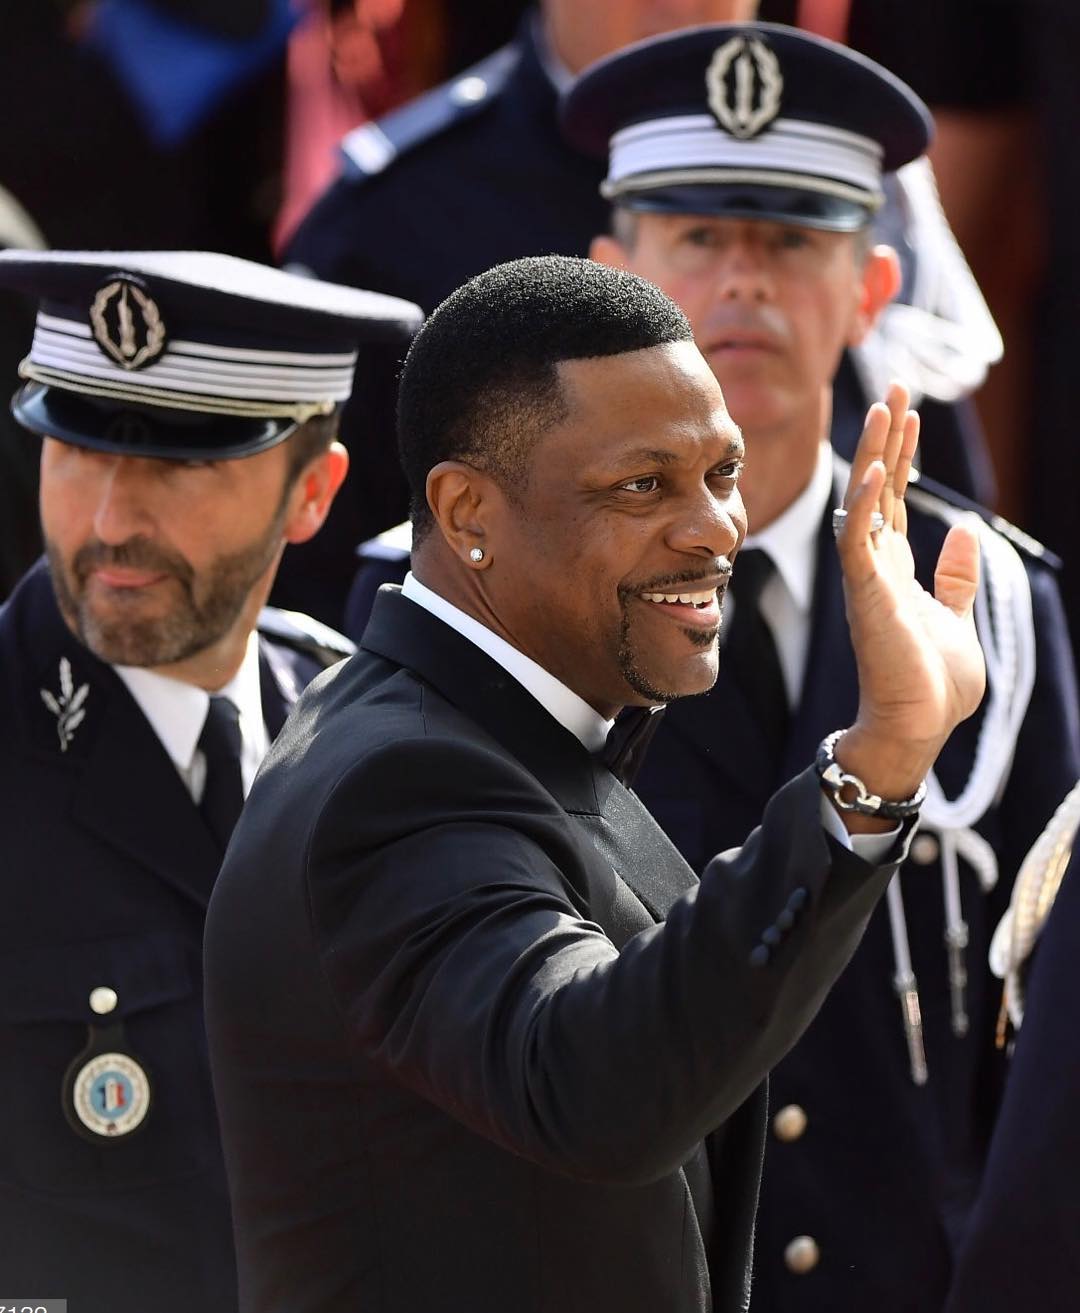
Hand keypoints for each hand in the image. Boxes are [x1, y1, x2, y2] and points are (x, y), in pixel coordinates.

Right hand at [833, 383, 985, 817]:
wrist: (918, 726)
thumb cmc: (932, 683)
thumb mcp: (957, 616)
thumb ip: (956, 575)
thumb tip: (965, 529)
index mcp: (894, 568)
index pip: (893, 497)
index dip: (899, 454)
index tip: (907, 412)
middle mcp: (875, 565)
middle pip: (877, 486)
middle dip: (886, 437)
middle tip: (895, 387)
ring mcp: (867, 578)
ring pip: (864, 503)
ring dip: (872, 455)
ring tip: (884, 408)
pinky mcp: (867, 596)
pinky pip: (859, 542)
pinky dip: (865, 505)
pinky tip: (874, 470)